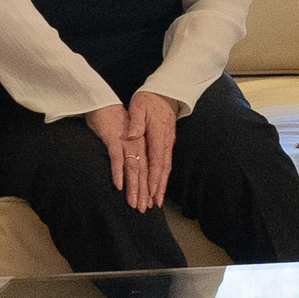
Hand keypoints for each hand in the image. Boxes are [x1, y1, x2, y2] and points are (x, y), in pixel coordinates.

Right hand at [85, 103, 150, 211]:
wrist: (102, 102)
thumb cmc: (113, 121)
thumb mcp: (125, 137)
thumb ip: (130, 154)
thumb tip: (133, 173)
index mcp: (141, 146)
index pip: (148, 170)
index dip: (150, 187)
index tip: (151, 203)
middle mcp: (136, 145)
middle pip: (142, 172)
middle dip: (143, 193)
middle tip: (143, 210)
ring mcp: (125, 142)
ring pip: (132, 168)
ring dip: (134, 187)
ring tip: (134, 203)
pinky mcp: (113, 138)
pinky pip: (116, 158)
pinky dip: (118, 173)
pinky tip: (118, 186)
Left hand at [128, 91, 177, 209]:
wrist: (166, 92)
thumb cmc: (148, 99)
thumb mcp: (139, 107)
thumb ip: (135, 122)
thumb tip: (131, 135)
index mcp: (157, 135)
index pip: (156, 160)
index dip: (154, 177)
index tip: (150, 192)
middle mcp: (165, 142)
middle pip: (162, 169)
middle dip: (158, 188)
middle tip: (153, 205)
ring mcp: (168, 143)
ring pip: (165, 168)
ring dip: (161, 186)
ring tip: (157, 202)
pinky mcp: (167, 143)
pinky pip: (165, 163)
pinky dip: (162, 177)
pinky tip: (159, 187)